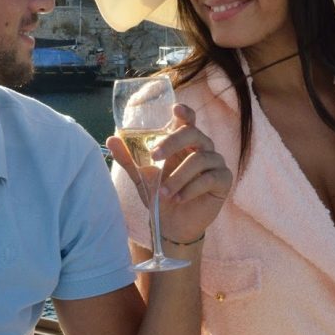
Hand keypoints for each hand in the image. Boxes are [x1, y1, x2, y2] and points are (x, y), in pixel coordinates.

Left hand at [107, 103, 230, 242]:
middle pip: (193, 134)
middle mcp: (202, 148)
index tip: (176, 109)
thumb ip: (129, 159)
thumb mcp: (141, 177)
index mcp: (184, 143)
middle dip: (173, 142)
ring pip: (200, 159)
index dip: (185, 112)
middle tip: (154, 156)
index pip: (188, 121)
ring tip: (163, 193)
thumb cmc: (160, 196)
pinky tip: (179, 199)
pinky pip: (210, 178)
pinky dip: (192, 188)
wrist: (171, 225)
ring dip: (178, 176)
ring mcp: (215, 163)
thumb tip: (111, 139)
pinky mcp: (223, 180)